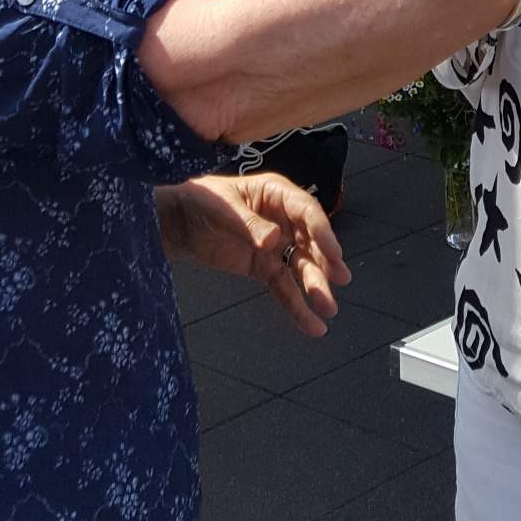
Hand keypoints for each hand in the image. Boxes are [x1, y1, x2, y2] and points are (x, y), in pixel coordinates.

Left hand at [158, 173, 351, 337]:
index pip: (306, 211)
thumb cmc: (203, 201)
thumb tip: (273, 239)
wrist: (180, 223)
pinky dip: (297, 307)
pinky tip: (312, 326)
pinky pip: (284, 288)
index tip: (334, 253)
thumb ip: (248, 224)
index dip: (322, 231)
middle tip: (340, 279)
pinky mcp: (264, 268)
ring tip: (329, 310)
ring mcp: (275, 246)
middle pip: (309, 242)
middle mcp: (282, 220)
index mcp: (276, 195)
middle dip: (325, 262)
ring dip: (315, 287)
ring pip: (301, 268)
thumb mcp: (223, 208)